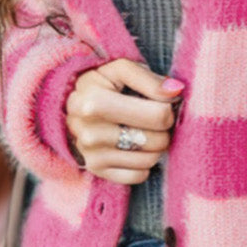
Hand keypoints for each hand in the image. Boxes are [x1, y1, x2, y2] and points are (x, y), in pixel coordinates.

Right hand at [66, 58, 183, 183]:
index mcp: (94, 102)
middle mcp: (90, 133)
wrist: (70, 108)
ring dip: (156, 146)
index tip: (163, 103)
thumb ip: (149, 78)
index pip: (158, 115)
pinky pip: (139, 175)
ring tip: (145, 131)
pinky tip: (135, 148)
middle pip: (156, 140)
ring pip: (150, 160)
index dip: (168, 108)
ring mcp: (91, 155)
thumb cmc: (103, 86)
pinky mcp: (96, 171)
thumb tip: (176, 91)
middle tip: (156, 118)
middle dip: (164, 129)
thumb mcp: (120, 71)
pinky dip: (144, 164)